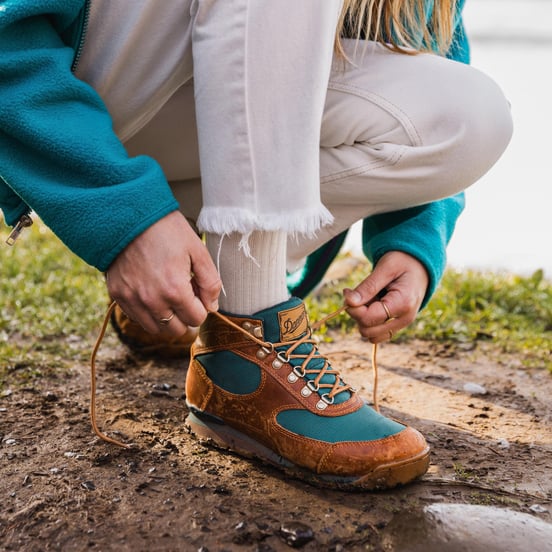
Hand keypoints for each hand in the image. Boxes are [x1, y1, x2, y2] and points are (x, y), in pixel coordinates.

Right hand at [106, 211, 221, 335]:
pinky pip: (137, 319)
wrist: (128, 216)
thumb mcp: (197, 251)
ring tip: (168, 295)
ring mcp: (133, 300)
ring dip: (167, 319)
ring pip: (157, 330)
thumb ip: (210, 282)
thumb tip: (212, 306)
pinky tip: (152, 293)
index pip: (197, 319)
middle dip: (185, 315)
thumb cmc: (166, 230)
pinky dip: (148, 313)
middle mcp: (152, 301)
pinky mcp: (118, 296)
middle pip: (178, 330)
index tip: (196, 289)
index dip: (201, 305)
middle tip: (184, 293)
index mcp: (175, 291)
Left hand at [343, 251, 428, 342]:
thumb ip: (367, 286)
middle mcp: (405, 319)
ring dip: (363, 319)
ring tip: (369, 299)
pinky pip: (377, 334)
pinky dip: (370, 323)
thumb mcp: (385, 268)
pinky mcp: (398, 326)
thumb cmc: (402, 262)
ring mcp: (402, 325)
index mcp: (403, 304)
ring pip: (370, 335)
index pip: (368, 318)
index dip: (352, 308)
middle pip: (367, 330)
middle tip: (359, 294)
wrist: (419, 266)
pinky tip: (373, 305)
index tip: (347, 291)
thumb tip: (349, 302)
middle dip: (357, 313)